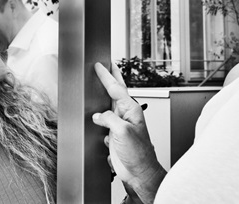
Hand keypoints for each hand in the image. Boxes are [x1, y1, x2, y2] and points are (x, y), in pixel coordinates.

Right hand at [92, 62, 166, 202]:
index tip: (100, 66)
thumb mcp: (122, 131)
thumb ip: (109, 119)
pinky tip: (99, 112)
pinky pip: (106, 120)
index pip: (116, 88)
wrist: (139, 172)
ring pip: (110, 105)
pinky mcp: (115, 135)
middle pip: (117, 91)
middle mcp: (127, 115)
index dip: (107, 76)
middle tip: (107, 65)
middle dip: (112, 77)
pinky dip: (101, 115)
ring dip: (106, 94)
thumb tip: (98, 116)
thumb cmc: (138, 154)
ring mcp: (121, 124)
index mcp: (131, 110)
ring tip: (102, 83)